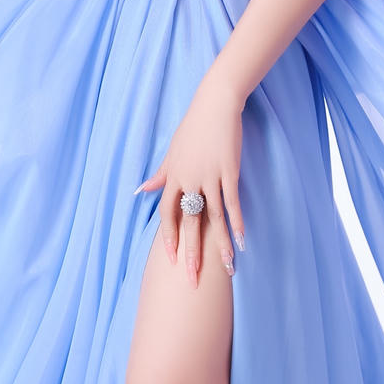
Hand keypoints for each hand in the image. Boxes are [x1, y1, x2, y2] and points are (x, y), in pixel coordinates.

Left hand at [133, 83, 245, 288]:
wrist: (215, 104)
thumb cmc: (194, 126)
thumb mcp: (172, 151)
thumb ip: (160, 174)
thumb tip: (141, 190)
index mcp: (174, 176)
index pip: (168, 213)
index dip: (169, 236)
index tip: (171, 258)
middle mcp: (189, 179)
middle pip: (189, 222)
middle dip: (191, 252)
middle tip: (192, 280)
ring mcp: (209, 176)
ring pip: (213, 218)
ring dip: (220, 245)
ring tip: (227, 269)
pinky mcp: (228, 171)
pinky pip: (232, 203)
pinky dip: (238, 223)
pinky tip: (242, 242)